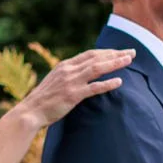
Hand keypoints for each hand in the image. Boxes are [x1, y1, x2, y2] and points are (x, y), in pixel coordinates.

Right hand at [18, 48, 132, 128]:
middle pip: (96, 57)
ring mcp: (71, 82)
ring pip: (97, 68)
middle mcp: (69, 70)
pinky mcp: (73, 95)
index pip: (90, 54)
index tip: (120, 51)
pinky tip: (119, 81)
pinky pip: (94, 88)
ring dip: (115, 63)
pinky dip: (107, 83)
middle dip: (115, 53)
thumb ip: (68, 75)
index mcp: (65, 65)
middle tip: (132, 52)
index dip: (107, 52)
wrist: (31, 111)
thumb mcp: (55, 81)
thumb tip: (82, 74)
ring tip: (129, 60)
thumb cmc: (43, 99)